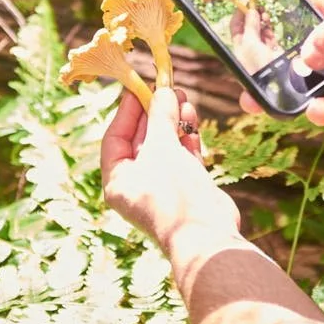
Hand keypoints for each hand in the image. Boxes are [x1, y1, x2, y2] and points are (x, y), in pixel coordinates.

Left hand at [101, 87, 240, 250]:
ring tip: (183, 97)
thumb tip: (161, 92)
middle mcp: (137, 185)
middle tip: (167, 89)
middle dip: (155, 113)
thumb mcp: (162, 148)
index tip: (139, 88)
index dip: (127, 111)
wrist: (208, 235)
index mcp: (118, 181)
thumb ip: (160, 117)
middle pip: (142, 140)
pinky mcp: (187, 188)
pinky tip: (192, 119)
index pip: (115, 138)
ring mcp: (163, 187)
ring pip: (165, 146)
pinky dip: (187, 138)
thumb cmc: (174, 193)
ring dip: (173, 121)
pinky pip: (182, 156)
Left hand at [230, 7, 282, 73]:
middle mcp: (248, 46)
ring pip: (261, 30)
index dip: (240, 14)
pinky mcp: (273, 50)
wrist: (274, 80)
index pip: (236, 26)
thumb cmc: (256, 63)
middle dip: (254, 16)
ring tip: (265, 16)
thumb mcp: (250, 42)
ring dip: (263, 22)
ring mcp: (261, 48)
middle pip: (249, 26)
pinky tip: (270, 26)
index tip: (246, 3)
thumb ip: (251, 25)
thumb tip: (251, 10)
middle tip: (259, 7)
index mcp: (238, 44)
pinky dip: (270, 30)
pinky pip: (270, 36)